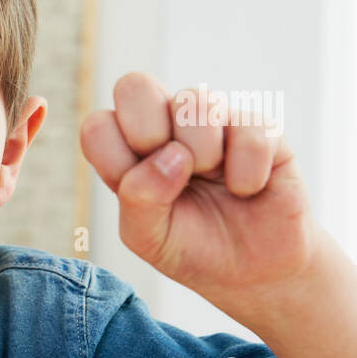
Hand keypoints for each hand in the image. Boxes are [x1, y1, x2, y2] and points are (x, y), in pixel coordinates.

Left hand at [80, 73, 320, 308]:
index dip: (115, 157)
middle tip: (175, 171)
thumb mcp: (150, 238)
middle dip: (148, 131)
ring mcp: (212, 122)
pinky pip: (249, 128)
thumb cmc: (193, 248)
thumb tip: (169, 156)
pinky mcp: (259, 127)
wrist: (255, 271)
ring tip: (217, 182)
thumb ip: (138, 199)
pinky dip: (247, 172)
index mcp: (128, 153)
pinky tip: (249, 189)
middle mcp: (165, 127)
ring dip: (203, 153)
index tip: (139, 190)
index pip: (97, 126)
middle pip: (134, 85)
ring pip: (194, 100)